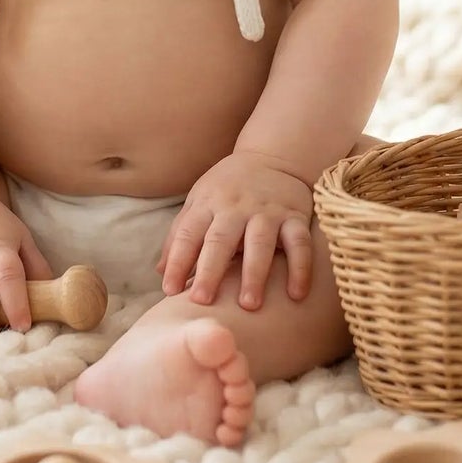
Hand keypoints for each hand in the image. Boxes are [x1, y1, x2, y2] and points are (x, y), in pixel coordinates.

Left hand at [156, 152, 314, 309]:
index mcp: (208, 204)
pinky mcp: (295, 217)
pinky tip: (296, 295)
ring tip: (249, 305)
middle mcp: (236, 207)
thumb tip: (161, 273)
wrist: (274, 157)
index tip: (170, 291)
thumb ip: (180, 235)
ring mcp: (267, 211)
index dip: (177, 261)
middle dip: (210, 270)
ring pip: (260, 243)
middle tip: (202, 301)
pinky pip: (299, 243)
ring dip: (254, 274)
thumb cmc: (228, 188)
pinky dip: (300, 268)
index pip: (188, 234)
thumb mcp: (200, 201)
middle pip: (220, 240)